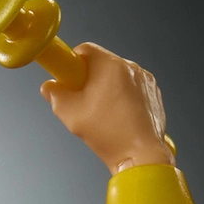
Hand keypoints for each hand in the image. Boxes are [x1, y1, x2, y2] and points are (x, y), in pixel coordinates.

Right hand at [41, 44, 172, 172]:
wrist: (141, 155)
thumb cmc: (110, 136)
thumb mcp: (71, 116)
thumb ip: (55, 96)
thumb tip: (49, 87)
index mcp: (110, 66)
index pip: (84, 49)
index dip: (72, 64)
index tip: (68, 79)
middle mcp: (130, 67)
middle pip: (101, 63)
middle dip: (89, 79)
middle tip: (83, 102)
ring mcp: (145, 79)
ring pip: (117, 76)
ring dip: (107, 88)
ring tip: (103, 114)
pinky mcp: (153, 92)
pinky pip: (131, 87)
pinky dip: (123, 97)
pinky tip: (118, 117)